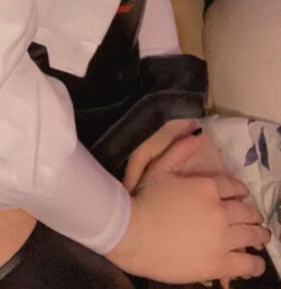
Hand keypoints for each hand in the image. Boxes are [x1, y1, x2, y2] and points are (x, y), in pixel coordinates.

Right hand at [106, 133, 270, 283]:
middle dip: (253, 214)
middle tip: (254, 219)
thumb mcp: (159, 167)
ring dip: (259, 235)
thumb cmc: (143, 199)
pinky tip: (256, 262)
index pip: (233, 187)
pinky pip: (247, 263)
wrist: (134, 233)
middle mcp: (220, 211)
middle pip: (246, 212)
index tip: (241, 196)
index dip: (239, 191)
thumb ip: (180, 149)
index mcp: (207, 187)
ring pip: (251, 236)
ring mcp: (222, 239)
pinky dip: (255, 262)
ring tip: (261, 237)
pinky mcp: (219, 263)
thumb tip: (196, 130)